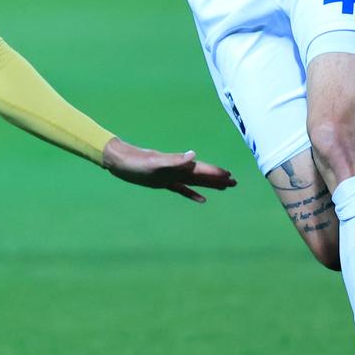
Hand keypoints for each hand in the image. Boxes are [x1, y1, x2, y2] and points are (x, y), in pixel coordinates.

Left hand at [101, 137, 237, 202]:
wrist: (119, 160)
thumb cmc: (135, 161)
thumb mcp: (154, 162)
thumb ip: (174, 160)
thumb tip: (194, 155)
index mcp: (177, 164)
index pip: (200, 169)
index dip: (214, 173)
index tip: (230, 176)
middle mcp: (176, 169)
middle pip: (201, 175)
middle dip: (217, 178)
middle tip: (235, 182)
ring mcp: (170, 176)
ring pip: (194, 181)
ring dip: (209, 184)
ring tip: (225, 187)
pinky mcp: (162, 182)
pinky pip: (182, 188)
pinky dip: (193, 193)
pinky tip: (201, 199)